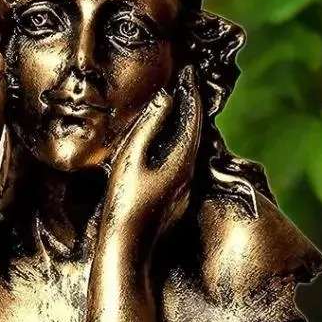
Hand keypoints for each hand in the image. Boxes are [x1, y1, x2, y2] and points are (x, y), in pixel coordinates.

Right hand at [100, 67, 201, 249]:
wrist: (128, 250)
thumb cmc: (124, 204)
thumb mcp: (131, 159)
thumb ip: (149, 126)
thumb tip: (166, 99)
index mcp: (183, 161)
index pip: (193, 117)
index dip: (190, 91)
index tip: (189, 70)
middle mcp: (191, 174)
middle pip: (196, 130)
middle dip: (192, 104)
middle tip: (187, 80)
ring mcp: (185, 188)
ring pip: (191, 147)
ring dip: (187, 123)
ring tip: (180, 102)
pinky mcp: (177, 198)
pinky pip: (183, 161)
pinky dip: (179, 142)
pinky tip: (169, 139)